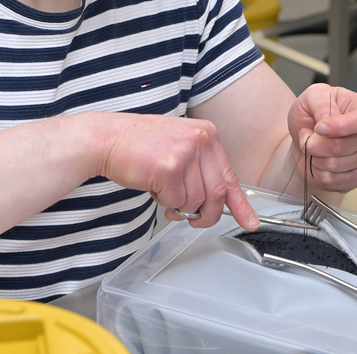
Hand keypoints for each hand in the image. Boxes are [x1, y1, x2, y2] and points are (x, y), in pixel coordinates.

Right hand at [95, 113, 258, 230]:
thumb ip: (201, 170)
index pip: (230, 176)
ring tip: (162, 187)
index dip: (240, 205)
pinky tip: (152, 184)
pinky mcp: (169, 168)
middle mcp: (201, 140)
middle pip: (216, 194)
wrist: (106, 138)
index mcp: (207, 134)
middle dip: (204, 214)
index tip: (250, 222)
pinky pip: (175, 201)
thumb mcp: (180, 147)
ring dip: (177, 204)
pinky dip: (163, 201)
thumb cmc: (139, 144)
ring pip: (195, 201)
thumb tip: (217, 203)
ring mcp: (186, 153)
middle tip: (191, 217)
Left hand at [288, 85, 356, 192]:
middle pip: (342, 146)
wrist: (306, 139)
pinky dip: (318, 173)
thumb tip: (327, 119)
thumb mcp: (311, 96)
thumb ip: (320, 101)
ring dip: (314, 158)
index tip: (319, 128)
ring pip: (335, 165)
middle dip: (314, 143)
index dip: (340, 126)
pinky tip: (319, 161)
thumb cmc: (312, 116)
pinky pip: (334, 181)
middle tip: (306, 136)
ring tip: (314, 148)